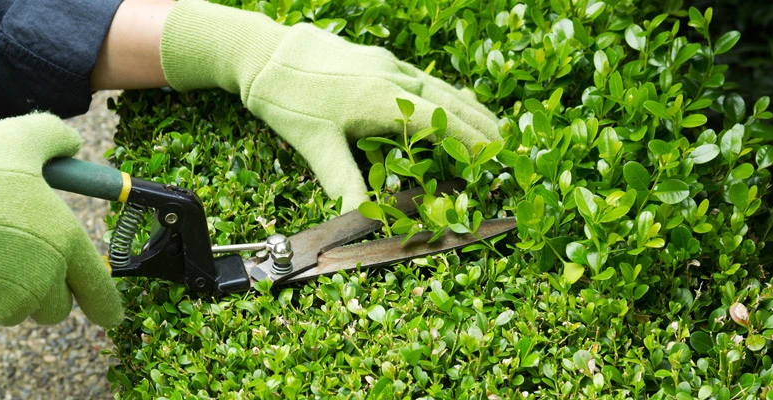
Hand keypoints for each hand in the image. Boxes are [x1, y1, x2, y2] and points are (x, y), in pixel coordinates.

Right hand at [0, 114, 122, 327]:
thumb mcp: (21, 138)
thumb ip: (54, 138)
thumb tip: (70, 143)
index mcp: (66, 243)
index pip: (99, 288)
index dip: (106, 304)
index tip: (110, 316)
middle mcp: (45, 279)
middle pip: (57, 306)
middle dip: (47, 293)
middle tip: (23, 262)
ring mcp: (8, 300)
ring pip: (19, 310)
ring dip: (9, 293)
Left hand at [159, 0, 500, 210]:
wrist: (263, 52)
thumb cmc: (287, 99)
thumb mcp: (315, 145)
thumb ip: (343, 182)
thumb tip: (362, 221)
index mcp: (383, 100)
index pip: (440, 124)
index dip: (470, 144)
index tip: (493, 162)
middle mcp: (393, 78)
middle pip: (450, 103)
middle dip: (482, 127)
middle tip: (509, 149)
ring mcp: (387, 64)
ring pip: (440, 87)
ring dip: (469, 108)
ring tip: (493, 126)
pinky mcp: (378, 59)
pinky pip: (424, 78)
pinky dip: (446, 94)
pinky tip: (450, 102)